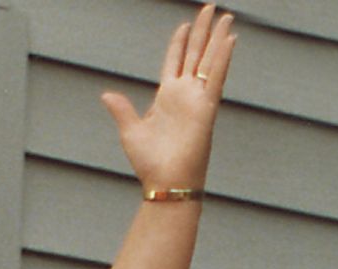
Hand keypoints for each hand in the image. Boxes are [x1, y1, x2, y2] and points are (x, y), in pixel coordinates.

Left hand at [101, 3, 234, 190]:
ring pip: (210, 60)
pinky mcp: (207, 108)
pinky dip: (223, 58)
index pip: (175, 62)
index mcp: (166, 97)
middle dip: (202, 31)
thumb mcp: (130, 131)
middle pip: (195, 54)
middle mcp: (184, 95)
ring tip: (226, 16)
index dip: (180, 42)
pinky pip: (217, 77)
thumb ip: (122, 109)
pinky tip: (230, 38)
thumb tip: (107, 94)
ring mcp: (197, 99)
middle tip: (210, 8)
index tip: (185, 25)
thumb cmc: (149, 164)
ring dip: (217, 38)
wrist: (165, 182)